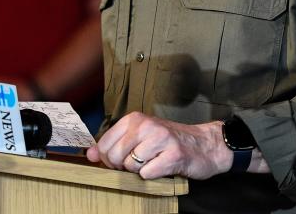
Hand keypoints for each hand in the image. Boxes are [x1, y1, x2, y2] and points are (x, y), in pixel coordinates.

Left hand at [85, 112, 231, 179]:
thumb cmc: (169, 142)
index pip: (105, 143)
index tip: (120, 161)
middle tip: (140, 163)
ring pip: (131, 166)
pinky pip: (148, 174)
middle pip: (115, 156)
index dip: (108, 159)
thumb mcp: (140, 137)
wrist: (206, 144)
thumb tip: (89, 154)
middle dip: (123, 167)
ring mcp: (160, 139)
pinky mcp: (173, 155)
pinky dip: (153, 176)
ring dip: (140, 171)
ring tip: (154, 162)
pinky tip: (163, 167)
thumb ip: (114, 143)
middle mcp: (146, 125)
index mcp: (134, 119)